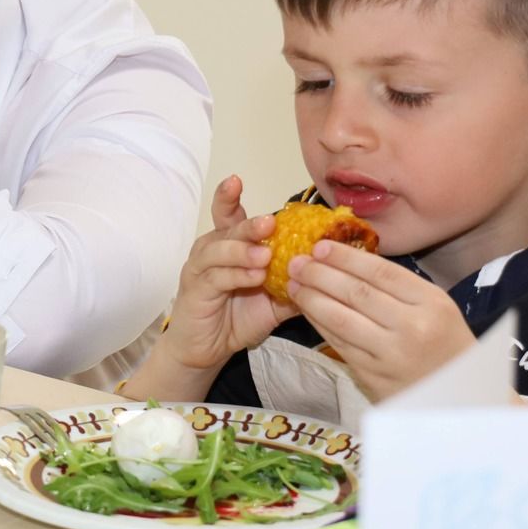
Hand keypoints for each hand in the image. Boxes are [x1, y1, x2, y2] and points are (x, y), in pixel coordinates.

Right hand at [154, 176, 284, 370]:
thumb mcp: (275, 300)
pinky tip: (254, 278)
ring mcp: (200, 268)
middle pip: (229, 229)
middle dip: (250, 225)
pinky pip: (216, 277)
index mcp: (230, 245)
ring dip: (243, 250)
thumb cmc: (237, 318)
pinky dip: (236, 275)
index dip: (229, 196)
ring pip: (219, 250)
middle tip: (270, 223)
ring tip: (264, 256)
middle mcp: (212, 249)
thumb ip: (296, 283)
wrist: (207, 349)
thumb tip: (332, 272)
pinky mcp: (195, 288)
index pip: (227, 213)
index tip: (236, 180)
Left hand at [285, 241, 476, 402]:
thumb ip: (399, 287)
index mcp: (432, 303)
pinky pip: (338, 343)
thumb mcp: (436, 308)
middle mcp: (412, 327)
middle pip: (357, 293)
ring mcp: (391, 354)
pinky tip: (306, 309)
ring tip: (293, 283)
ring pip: (341, 319)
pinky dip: (318, 323)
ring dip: (311, 299)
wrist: (457, 396)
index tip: (320, 246)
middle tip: (297, 262)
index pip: (381, 272)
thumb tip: (348, 260)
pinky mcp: (373, 376)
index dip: (346, 258)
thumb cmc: (444, 344)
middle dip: (320, 274)